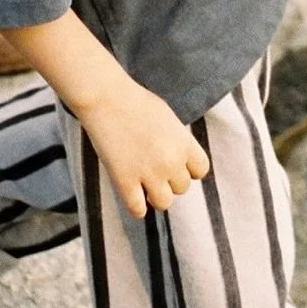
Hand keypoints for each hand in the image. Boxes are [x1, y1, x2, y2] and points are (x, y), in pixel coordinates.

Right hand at [77, 76, 210, 218]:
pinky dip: (136, 206)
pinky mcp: (125, 182)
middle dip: (170, 179)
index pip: (200, 170)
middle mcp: (171, 161)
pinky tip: (131, 193)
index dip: (189, 169)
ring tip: (144, 184)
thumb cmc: (134, 102)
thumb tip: (180, 159)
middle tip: (153, 168)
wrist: (105, 98)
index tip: (176, 164)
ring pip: (164, 202)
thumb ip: (178, 140)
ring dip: (155, 195)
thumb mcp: (167, 117)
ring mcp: (148, 173)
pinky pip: (138, 210)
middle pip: (182, 187)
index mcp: (184, 142)